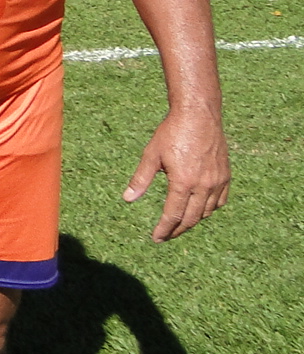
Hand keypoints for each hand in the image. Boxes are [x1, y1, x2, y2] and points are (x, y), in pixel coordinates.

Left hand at [125, 110, 229, 241]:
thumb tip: (128, 199)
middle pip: (191, 218)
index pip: (173, 215)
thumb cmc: (171, 133)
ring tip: (180, 225)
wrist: (198, 115)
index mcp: (183, 183)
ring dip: (193, 221)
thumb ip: (141, 180)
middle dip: (177, 230)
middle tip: (166, 236)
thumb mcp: (151, 155)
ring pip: (207, 212)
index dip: (164, 229)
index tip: (156, 238)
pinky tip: (200, 210)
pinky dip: (209, 209)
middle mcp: (203, 186)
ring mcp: (217, 181)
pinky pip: (219, 201)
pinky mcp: (225, 175)